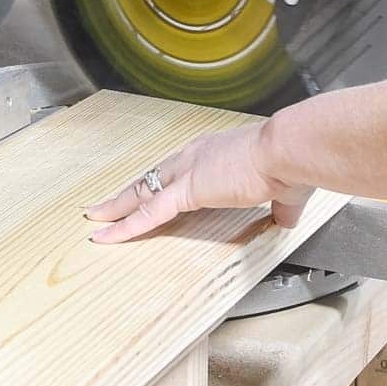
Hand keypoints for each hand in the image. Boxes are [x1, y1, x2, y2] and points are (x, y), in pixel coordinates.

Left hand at [86, 122, 312, 243]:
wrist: (287, 151)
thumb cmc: (289, 164)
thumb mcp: (285, 190)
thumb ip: (282, 207)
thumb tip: (286, 219)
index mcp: (217, 153)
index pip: (179, 169)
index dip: (161, 181)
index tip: (150, 189)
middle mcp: (196, 156)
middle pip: (152, 177)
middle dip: (129, 191)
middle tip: (108, 203)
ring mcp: (188, 172)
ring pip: (142, 192)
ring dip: (118, 206)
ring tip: (97, 218)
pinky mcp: (186, 191)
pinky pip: (148, 212)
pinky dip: (125, 225)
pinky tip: (107, 234)